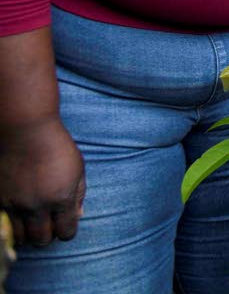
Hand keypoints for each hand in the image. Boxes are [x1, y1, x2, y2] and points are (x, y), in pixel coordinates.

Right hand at [0, 117, 85, 246]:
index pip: (66, 232)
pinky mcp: (0, 200)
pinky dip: (14, 224)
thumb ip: (78, 194)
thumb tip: (77, 215)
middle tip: (49, 224)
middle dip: (49, 235)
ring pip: (22, 237)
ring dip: (29, 232)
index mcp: (62, 199)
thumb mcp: (78, 168)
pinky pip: (6, 224)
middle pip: (43, 240)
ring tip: (34, 220)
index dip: (67, 231)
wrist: (25, 131)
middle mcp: (38, 206)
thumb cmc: (57, 146)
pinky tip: (20, 214)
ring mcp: (16, 204)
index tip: (65, 223)